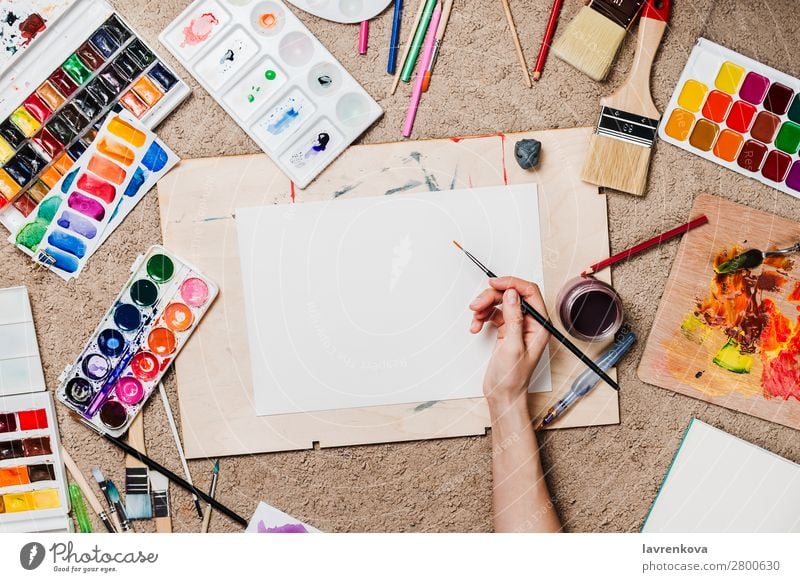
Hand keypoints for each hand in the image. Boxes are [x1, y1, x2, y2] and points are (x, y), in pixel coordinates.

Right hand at [469, 277, 549, 412]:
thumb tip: (512, 295)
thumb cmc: (513, 378)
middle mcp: (530, 323)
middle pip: (511, 296)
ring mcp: (517, 326)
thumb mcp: (513, 346)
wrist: (503, 394)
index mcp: (540, 325)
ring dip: (484, 307)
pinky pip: (493, 314)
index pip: (529, 292)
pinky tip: (476, 327)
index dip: (511, 284)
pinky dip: (482, 317)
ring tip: (475, 318)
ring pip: (500, 303)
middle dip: (491, 297)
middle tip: (476, 304)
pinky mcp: (506, 330)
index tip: (494, 284)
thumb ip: (514, 318)